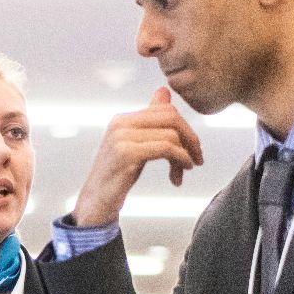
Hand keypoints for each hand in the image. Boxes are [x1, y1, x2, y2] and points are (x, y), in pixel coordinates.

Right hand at [72, 87, 204, 226]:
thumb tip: (164, 91)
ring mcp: (122, 137)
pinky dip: (180, 160)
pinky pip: (166, 149)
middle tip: (197, 157)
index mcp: (122, 119)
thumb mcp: (135, 144)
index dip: (185, 128)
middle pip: (171, 117)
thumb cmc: (116, 176)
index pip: (165, 110)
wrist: (96, 201)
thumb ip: (150, 121)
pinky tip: (179, 173)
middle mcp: (120, 123)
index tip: (192, 148)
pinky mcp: (127, 153)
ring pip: (171, 134)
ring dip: (185, 155)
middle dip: (190, 137)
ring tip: (184, 170)